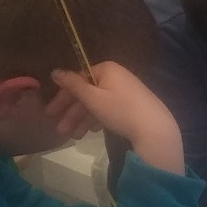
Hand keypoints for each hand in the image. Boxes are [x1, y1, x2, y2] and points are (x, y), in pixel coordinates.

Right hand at [50, 64, 184, 175]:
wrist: (155, 129)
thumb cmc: (120, 110)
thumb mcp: (93, 98)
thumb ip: (72, 84)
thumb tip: (55, 71)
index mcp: (106, 69)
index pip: (78, 80)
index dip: (63, 97)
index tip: (50, 113)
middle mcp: (117, 76)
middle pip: (88, 94)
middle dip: (72, 113)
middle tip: (59, 130)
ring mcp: (127, 91)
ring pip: (98, 104)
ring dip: (83, 120)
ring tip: (74, 137)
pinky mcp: (134, 106)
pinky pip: (110, 110)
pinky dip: (98, 120)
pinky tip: (90, 132)